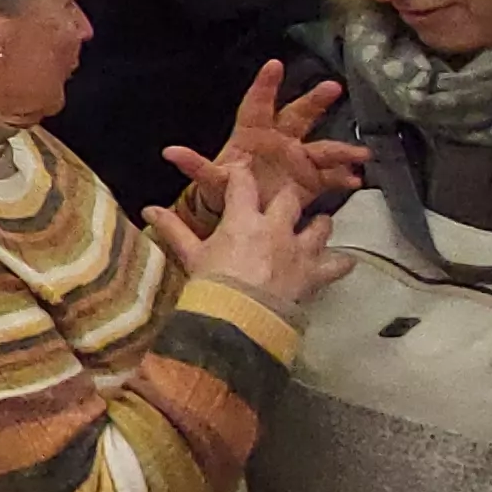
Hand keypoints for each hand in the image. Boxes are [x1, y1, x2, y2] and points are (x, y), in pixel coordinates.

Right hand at [144, 158, 351, 315]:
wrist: (240, 318)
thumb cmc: (213, 285)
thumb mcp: (190, 255)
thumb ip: (173, 229)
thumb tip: (148, 209)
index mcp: (243, 219)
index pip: (243, 184)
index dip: (241, 176)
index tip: (242, 173)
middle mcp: (276, 228)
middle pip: (288, 200)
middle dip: (286, 199)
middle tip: (283, 203)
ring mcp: (299, 250)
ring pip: (320, 226)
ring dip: (319, 226)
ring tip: (316, 227)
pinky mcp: (314, 273)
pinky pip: (338, 264)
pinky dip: (340, 263)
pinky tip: (343, 261)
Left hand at [165, 62, 370, 218]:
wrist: (242, 210)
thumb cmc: (226, 186)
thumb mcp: (211, 179)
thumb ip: (195, 165)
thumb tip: (168, 152)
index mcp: (252, 133)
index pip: (257, 104)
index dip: (264, 86)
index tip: (274, 65)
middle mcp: (280, 139)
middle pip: (298, 115)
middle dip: (314, 101)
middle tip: (332, 87)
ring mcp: (299, 158)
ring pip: (322, 147)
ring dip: (341, 149)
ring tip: (361, 153)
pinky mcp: (312, 180)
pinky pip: (330, 176)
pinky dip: (343, 177)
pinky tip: (357, 180)